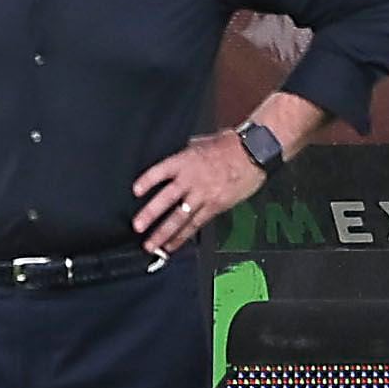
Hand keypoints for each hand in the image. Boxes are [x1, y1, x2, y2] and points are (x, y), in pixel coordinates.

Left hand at [130, 130, 265, 252]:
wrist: (253, 152)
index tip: (135, 191)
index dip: (147, 181)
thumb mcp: (201, 142)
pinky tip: (172, 245)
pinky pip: (196, 224)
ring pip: (180, 217)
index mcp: (185, 160)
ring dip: (163, 232)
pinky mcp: (215, 206)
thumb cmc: (229, 145)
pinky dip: (182, 236)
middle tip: (138, 226)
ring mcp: (203, 194)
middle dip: (150, 214)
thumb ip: (184, 153)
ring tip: (151, 245)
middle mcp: (191, 179)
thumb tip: (173, 158)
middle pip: (166, 199)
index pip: (160, 171)